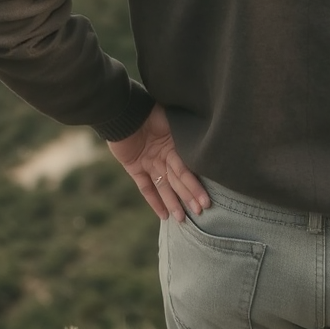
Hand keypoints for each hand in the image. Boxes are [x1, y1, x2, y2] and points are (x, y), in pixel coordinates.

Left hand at [107, 104, 210, 221]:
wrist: (123, 109)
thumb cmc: (149, 108)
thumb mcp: (171, 119)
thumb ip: (183, 131)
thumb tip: (205, 132)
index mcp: (175, 145)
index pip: (187, 170)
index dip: (195, 186)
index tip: (206, 201)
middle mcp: (164, 156)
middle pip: (178, 181)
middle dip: (189, 197)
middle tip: (200, 213)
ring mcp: (150, 162)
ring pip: (164, 187)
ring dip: (173, 202)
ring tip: (182, 219)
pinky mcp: (135, 167)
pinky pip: (145, 187)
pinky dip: (153, 200)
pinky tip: (163, 214)